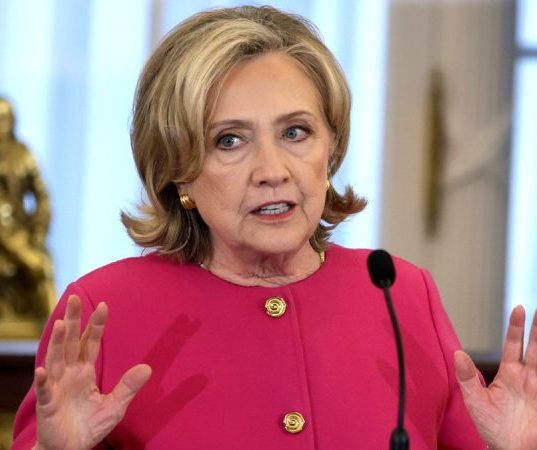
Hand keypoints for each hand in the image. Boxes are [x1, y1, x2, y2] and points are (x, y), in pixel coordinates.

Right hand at [33, 295, 151, 449]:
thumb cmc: (90, 426)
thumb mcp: (115, 406)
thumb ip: (128, 387)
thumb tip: (148, 368)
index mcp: (85, 372)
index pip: (91, 342)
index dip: (96, 324)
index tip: (103, 305)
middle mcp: (70, 374)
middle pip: (72, 342)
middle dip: (74, 320)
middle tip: (75, 298)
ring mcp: (57, 387)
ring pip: (56, 359)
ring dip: (58, 342)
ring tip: (62, 323)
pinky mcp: (48, 404)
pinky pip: (45, 390)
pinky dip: (44, 380)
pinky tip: (42, 369)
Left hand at [455, 306, 536, 449]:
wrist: (510, 449)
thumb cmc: (492, 427)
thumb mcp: (475, 401)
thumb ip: (466, 377)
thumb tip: (458, 353)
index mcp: (509, 374)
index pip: (513, 344)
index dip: (516, 327)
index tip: (519, 308)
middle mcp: (527, 377)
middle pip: (536, 347)